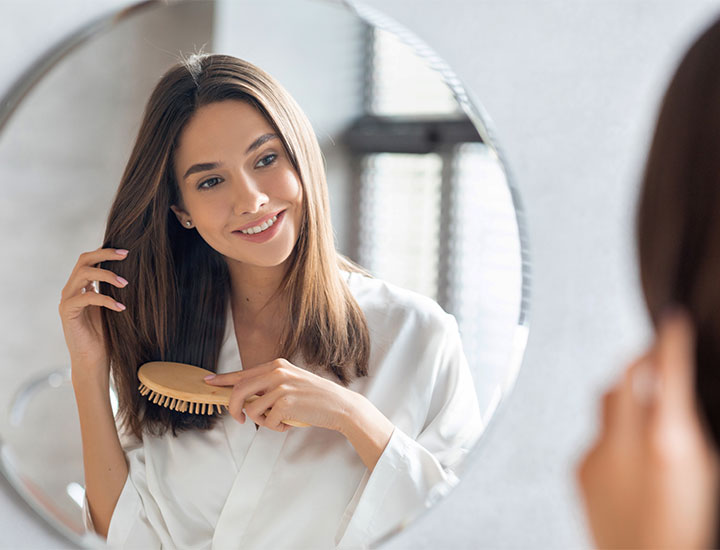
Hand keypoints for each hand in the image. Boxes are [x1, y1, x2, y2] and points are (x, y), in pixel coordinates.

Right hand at [59, 247, 128, 374]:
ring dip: (107, 275)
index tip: (126, 251)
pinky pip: (87, 298)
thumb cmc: (106, 335)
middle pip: (83, 260)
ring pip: (84, 274)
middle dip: (105, 254)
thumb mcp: (112, 306)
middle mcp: (71, 290)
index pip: (89, 260)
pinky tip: (121, 307)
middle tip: (125, 255)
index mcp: (81, 286)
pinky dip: (106, 300)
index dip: (105, 252)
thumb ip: (113, 289)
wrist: (93, 360)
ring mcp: (67, 300)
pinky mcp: (67, 312)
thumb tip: (131, 272)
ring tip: (126, 283)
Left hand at [204, 358, 355, 431]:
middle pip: (239, 391)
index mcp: (276, 365)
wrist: (339, 405)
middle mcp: (277, 372)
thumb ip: (269, 385)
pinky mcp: (286, 403)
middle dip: (233, 409)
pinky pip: (267, 422)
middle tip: (240, 419)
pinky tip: (290, 423)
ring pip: (252, 410)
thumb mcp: (291, 382)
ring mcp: (281, 387)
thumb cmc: (315, 397)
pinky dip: (276, 428)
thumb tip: (244, 398)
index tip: (208, 382)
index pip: (242, 373)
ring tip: (280, 421)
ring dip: (262, 422)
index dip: (223, 379)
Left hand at [577, 310, 718, 548]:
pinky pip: (595, 436)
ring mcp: (595, 455)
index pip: (667, 371)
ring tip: (646, 407)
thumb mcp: (707, 472)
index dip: (671, 339)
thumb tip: (682, 399)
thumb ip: (690, 429)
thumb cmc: (691, 530)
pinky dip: (612, 434)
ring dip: (626, 396)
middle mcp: (624, 443)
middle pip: (625, 375)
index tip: (673, 321)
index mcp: (667, 442)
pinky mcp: (578, 470)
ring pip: (607, 403)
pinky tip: (629, 456)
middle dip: (641, 359)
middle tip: (656, 356)